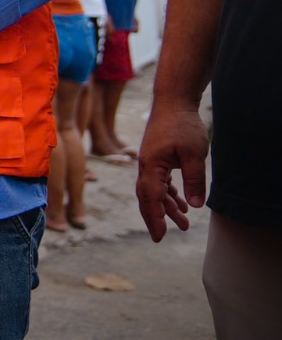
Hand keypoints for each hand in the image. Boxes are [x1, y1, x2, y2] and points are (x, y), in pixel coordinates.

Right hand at [136, 104, 207, 240]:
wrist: (173, 102)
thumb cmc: (182, 126)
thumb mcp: (194, 154)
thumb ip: (194, 181)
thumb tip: (194, 206)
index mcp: (151, 166)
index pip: (151, 198)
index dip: (155, 218)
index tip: (160, 236)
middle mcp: (146, 166)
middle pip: (147, 198)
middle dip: (155, 218)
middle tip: (162, 237)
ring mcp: (150, 162)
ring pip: (154, 191)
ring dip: (166, 207)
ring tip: (183, 224)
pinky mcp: (157, 158)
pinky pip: (159, 182)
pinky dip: (168, 194)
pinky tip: (180, 203)